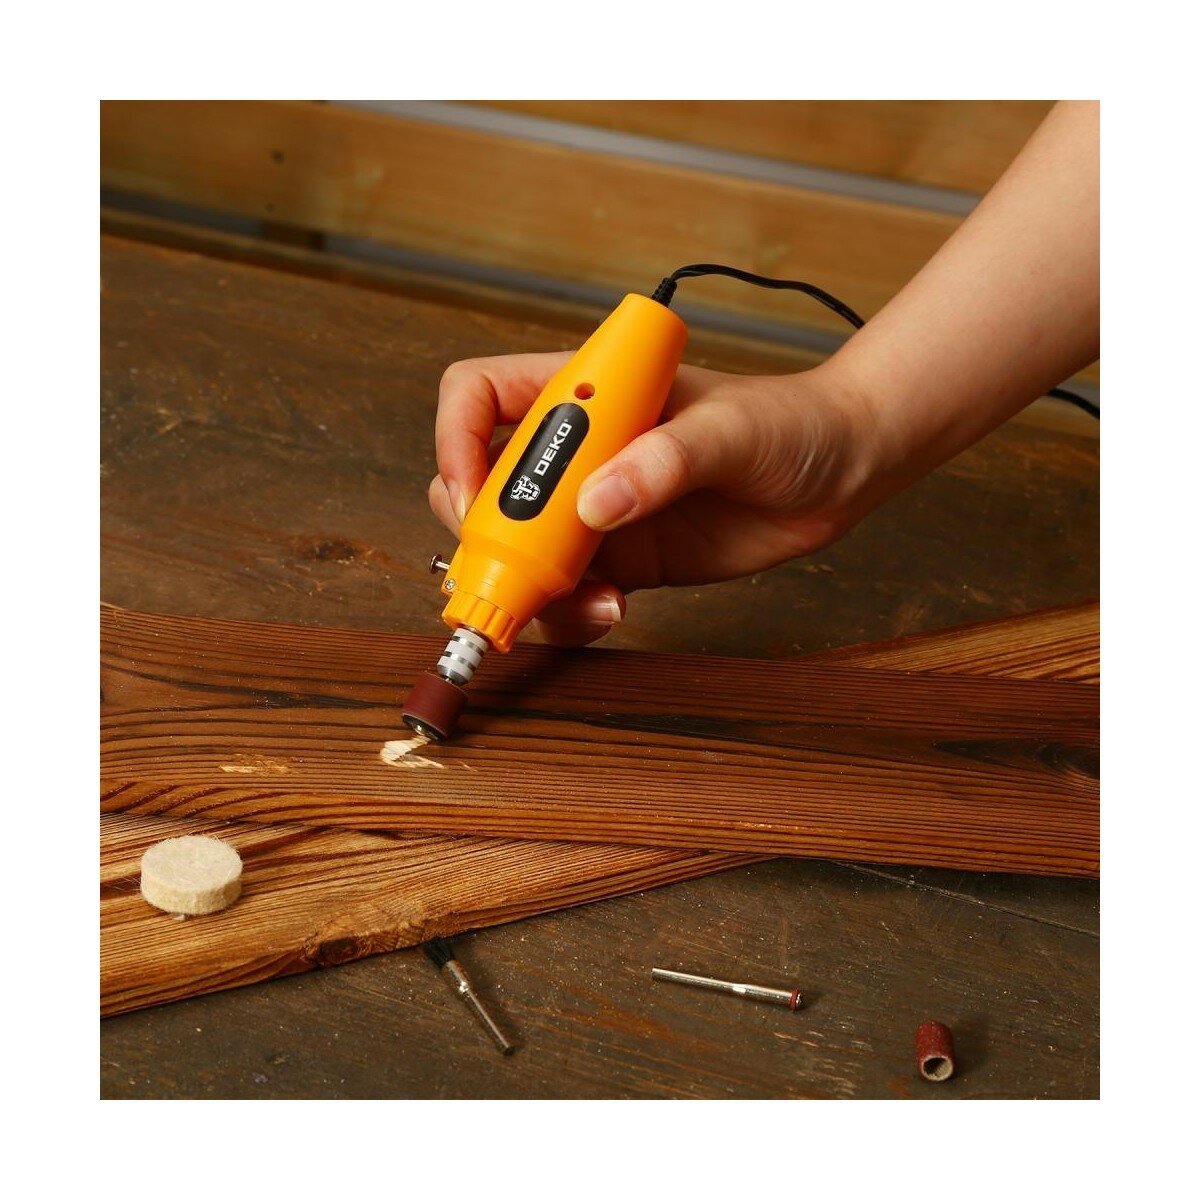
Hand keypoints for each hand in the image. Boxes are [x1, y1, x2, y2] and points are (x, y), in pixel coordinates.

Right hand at [430, 353, 884, 646]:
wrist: (840, 471)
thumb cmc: (788, 422)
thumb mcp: (731, 429)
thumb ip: (664, 460)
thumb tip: (595, 505)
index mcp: (588, 393)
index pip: (479, 396)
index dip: (456, 440)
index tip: (475, 493)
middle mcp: (578, 452)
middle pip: (483, 488)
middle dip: (485, 536)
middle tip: (520, 572)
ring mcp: (595, 510)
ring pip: (519, 553)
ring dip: (529, 588)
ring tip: (589, 602)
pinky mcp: (622, 559)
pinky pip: (567, 594)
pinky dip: (571, 615)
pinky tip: (614, 611)